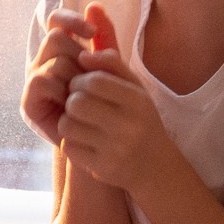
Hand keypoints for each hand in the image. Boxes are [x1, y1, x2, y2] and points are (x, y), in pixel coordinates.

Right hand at [21, 5, 118, 144]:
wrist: (102, 139)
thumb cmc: (106, 101)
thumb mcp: (109, 67)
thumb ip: (104, 38)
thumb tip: (95, 5)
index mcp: (60, 50)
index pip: (56, 20)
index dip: (70, 19)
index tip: (90, 31)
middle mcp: (43, 61)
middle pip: (56, 38)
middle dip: (78, 55)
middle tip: (89, 77)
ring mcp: (34, 80)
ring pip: (53, 60)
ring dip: (73, 77)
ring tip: (83, 95)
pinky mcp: (28, 101)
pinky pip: (41, 80)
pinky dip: (59, 90)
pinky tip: (70, 103)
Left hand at [59, 47, 175, 194]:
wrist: (155, 166)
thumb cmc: (140, 119)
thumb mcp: (135, 88)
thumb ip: (112, 64)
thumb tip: (83, 54)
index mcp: (138, 102)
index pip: (94, 81)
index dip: (80, 80)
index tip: (80, 85)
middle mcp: (129, 126)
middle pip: (77, 103)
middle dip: (71, 100)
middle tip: (76, 104)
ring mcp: (115, 150)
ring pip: (67, 125)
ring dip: (67, 121)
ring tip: (78, 121)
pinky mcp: (102, 168)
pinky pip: (69, 147)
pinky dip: (70, 141)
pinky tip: (83, 140)